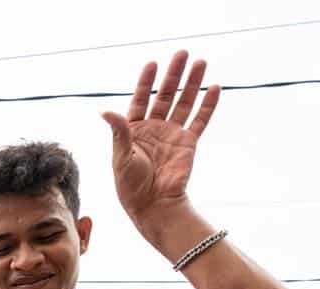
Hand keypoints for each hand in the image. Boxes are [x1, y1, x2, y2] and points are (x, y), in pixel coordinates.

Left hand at [102, 50, 219, 242]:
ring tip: (200, 62)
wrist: (152, 205)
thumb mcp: (121, 156)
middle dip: (173, 74)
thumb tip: (104, 110)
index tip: (153, 63)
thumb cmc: (130, 185)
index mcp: (133, 130)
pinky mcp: (188, 143)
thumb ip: (118, 131)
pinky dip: (208, 105)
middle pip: (165, 95)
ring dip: (192, 83)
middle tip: (182, 53)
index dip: (146, 81)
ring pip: (184, 102)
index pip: (140, 99)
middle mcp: (153, 129)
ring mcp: (172, 135)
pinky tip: (215, 87)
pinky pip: (200, 120)